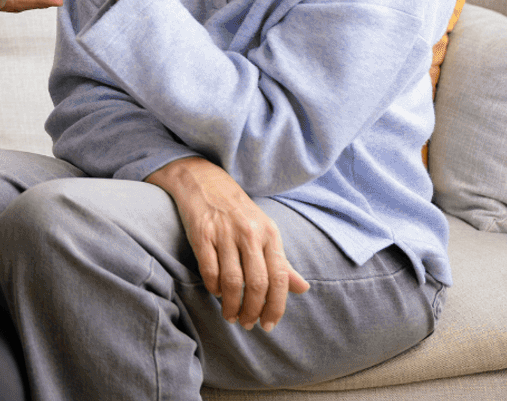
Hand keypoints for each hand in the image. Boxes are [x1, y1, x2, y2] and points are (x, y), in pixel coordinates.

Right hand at [145, 157, 310, 331]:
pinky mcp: (202, 234)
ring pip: (232, 281)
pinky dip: (213, 288)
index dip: (276, 306)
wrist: (204, 181)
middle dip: (253, 311)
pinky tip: (216, 293)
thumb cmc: (238, 212)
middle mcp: (250, 233)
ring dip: (231, 305)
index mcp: (270, 233)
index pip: (280, 278)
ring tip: (230, 315)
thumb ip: (282, 262)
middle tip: (247, 324)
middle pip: (257, 283)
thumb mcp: (265, 231)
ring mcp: (225, 233)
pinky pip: (209, 270)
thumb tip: (304, 288)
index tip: (269, 324)